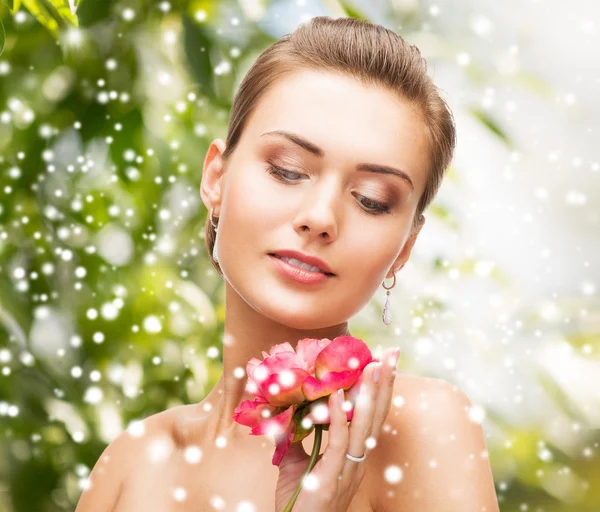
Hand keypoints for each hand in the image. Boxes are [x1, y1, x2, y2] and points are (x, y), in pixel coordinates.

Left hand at [274, 346, 400, 511]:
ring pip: (365, 426)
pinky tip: (335, 394)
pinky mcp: (331, 478)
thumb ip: (297, 437)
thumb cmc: (299, 503)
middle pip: (377, 416)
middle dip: (385, 384)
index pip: (372, 417)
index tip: (383, 363)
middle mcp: (357, 462)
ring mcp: (347, 470)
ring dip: (370, 394)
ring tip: (375, 365)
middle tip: (393, 354)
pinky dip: (338, 416)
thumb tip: (288, 411)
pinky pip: (339, 442)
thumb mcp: (297, 464)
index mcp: (354, 457)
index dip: (379, 391)